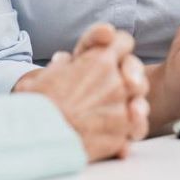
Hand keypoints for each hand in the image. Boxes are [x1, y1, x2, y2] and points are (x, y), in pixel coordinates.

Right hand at [14, 23, 148, 160]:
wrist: (40, 137)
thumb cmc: (38, 103)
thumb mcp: (43, 75)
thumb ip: (59, 66)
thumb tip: (63, 61)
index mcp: (99, 61)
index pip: (123, 42)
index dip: (118, 47)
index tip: (111, 56)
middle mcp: (116, 82)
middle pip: (137, 74)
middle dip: (129, 79)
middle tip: (113, 89)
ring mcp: (123, 109)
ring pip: (141, 104)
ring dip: (132, 108)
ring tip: (114, 116)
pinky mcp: (122, 135)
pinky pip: (134, 131)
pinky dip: (126, 134)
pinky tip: (115, 137)